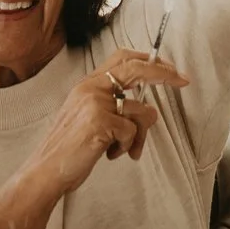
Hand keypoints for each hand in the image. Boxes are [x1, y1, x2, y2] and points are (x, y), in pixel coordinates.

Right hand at [25, 50, 189, 196]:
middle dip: (164, 74)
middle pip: (137, 69)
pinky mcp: (101, 121)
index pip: (121, 58)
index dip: (147, 59)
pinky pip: (132, 131)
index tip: (166, 66)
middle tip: (183, 80)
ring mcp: (95, 103)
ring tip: (122, 150)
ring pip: (142, 111)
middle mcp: (91, 88)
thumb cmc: (69, 150)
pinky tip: (109, 154)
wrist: (46, 170)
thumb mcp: (87, 118)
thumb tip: (149, 111)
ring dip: (138, 136)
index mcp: (87, 85)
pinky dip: (126, 147)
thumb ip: (111, 107)